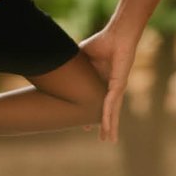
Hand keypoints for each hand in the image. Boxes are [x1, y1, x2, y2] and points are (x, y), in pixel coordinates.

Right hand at [80, 25, 140, 142]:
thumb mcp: (81, 58)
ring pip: (112, 111)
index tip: (86, 126)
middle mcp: (111, 87)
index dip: (91, 114)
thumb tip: (56, 68)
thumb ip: (73, 66)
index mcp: (102, 81)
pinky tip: (107, 127)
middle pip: (107, 110)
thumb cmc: (102, 42)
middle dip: (105, 125)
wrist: (116, 35)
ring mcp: (116, 88)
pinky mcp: (119, 85)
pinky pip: (112, 104)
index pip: (96, 102)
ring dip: (110, 126)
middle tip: (103, 139)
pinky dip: (109, 116)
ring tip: (109, 140)